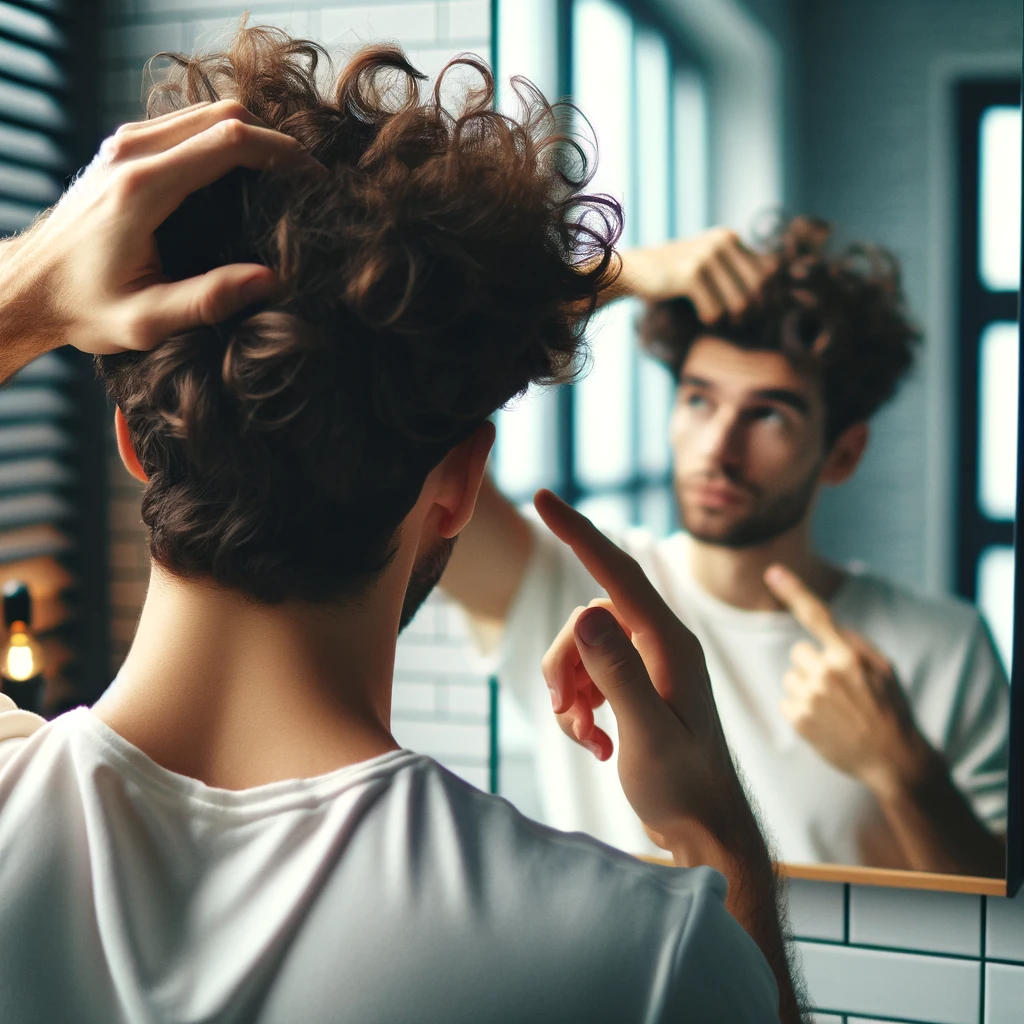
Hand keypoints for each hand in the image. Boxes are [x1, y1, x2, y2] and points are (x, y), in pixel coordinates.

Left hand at [0, 100, 317, 361]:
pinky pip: (186, 124)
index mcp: (144, 190)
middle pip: (224, 114)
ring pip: (206, 112)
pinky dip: (223, 138)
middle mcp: (132, 153)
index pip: (230, 141)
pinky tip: (241, 176)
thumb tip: (271, 280)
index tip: (315, 178)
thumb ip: (210, 300)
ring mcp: (124, 144)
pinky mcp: (122, 148)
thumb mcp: (148, 321)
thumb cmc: (86, 309)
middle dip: (275, 140)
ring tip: (281, 176)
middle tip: (307, 179)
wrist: (30, 287)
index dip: (283, 153)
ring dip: (251, 135)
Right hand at [534, 489, 754, 858]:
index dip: (578, 532)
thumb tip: (585, 616)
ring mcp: (648, 664)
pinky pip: (587, 677)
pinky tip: (597, 745)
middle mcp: (660, 643)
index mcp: (670, 642)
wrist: (706, 828)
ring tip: (588, 738)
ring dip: (571, 694)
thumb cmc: (685, 786)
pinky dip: (580, 709)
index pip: (617, 572)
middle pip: (586, 622)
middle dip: (565, 665)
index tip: (544, 496)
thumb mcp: (649, 733)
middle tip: (568, 714)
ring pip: (581, 650)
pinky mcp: (636, 686)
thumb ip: (619, 674)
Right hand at [615, 226, 770, 319]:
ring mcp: (706, 256)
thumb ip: (737, 271)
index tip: (759, 314)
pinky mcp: (690, 274)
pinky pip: (715, 312)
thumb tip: (777, 299)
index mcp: (730, 238)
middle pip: (759, 288)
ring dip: (733, 320)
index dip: (771, 297)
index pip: (770, 271)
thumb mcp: (709, 265)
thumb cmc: (676, 275)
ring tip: (722, 321)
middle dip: (755, 312)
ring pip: (740, 303)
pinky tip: (701, 317)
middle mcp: (722, 241)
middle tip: (740, 322)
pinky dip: (711, 321)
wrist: (635, 271)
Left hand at [764, 564, 935, 796]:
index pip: (817, 616)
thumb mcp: (885, 671)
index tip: (773, 572)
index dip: (794, 591)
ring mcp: (810, 697)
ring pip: (792, 677)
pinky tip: (824, 721)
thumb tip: (831, 629)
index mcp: (848, 657)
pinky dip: (800, 709)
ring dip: (806, 688)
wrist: (893, 760)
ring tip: (834, 708)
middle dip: (813, 664)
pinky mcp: (798, 719)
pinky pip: (786, 701)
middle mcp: (826, 673)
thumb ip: (856, 646)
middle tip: (838, 687)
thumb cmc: (890, 710)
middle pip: (799, 652)